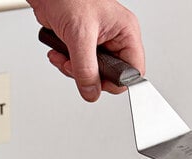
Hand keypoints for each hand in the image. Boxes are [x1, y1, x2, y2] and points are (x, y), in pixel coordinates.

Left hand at [27, 0, 144, 101]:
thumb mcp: (80, 35)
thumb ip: (86, 69)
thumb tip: (91, 92)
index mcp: (125, 32)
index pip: (133, 71)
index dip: (117, 82)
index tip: (98, 83)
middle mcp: (114, 39)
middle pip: (110, 76)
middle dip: (88, 76)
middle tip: (75, 67)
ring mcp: (98, 44)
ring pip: (92, 75)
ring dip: (73, 71)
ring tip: (64, 56)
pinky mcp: (82, 46)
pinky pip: (78, 68)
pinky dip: (65, 64)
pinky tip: (58, 53)